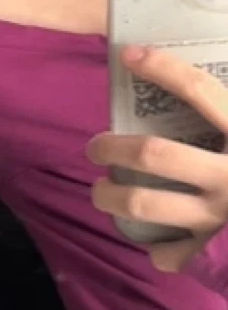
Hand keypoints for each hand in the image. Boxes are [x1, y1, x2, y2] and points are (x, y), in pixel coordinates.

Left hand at [87, 45, 227, 272]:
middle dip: (113, 148)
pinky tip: (149, 236)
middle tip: (96, 147)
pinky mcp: (219, 251)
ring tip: (101, 191)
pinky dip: (156, 247)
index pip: (199, 90)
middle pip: (153, 155)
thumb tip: (207, 78)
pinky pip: (173, 253)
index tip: (129, 55)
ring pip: (147, 206)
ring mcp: (221, 218)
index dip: (162, 68)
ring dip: (112, 198)